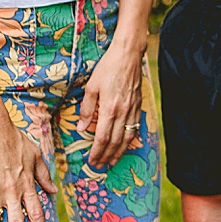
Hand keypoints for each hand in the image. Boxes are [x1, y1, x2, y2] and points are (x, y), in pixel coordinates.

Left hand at [81, 39, 144, 168]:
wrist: (129, 55)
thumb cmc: (108, 67)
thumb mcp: (91, 86)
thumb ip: (86, 109)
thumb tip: (81, 128)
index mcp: (110, 108)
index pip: (103, 137)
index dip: (97, 151)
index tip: (92, 160)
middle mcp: (123, 112)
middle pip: (115, 141)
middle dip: (107, 155)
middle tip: (100, 166)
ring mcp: (133, 110)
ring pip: (127, 137)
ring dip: (120, 152)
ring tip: (113, 161)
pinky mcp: (138, 106)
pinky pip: (135, 127)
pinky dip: (130, 139)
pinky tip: (125, 144)